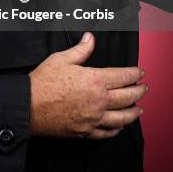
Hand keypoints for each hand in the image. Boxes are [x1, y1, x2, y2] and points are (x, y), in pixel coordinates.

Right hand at [28, 32, 146, 138]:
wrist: (29, 106)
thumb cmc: (43, 82)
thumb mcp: (61, 59)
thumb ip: (80, 49)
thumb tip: (89, 38)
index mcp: (94, 80)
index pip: (122, 77)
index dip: (134, 74)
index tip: (139, 72)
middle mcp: (98, 101)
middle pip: (127, 97)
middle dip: (138, 92)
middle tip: (143, 88)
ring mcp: (93, 118)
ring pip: (122, 118)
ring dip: (133, 113)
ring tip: (139, 109)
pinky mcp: (86, 131)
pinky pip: (107, 132)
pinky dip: (117, 130)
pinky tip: (120, 127)